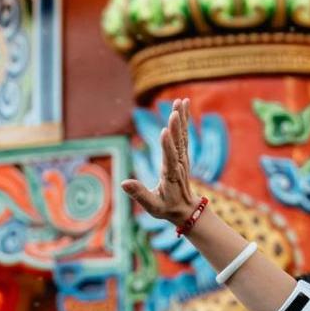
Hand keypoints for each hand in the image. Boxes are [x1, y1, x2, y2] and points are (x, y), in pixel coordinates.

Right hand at [120, 98, 197, 227]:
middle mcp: (178, 164)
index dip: (167, 145)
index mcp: (170, 175)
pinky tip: (183, 106)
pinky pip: (183, 135)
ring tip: (182, 101)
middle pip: (178, 143)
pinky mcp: (182, 154)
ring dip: (182, 118)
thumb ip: (139, 194)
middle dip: (176, 127)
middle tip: (175, 111)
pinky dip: (184, 120)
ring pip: (182, 136)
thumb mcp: (153, 206)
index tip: (164, 131)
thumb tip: (123, 183)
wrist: (185, 209)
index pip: (169, 158)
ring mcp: (182, 158)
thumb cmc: (166, 208)